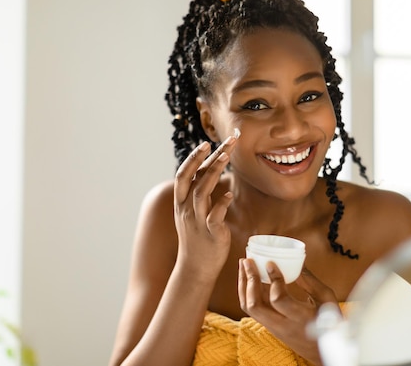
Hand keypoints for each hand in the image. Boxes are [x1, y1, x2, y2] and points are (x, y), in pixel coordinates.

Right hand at [173, 136, 236, 280]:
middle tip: (223, 142)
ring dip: (214, 172)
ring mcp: (197, 221)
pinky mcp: (211, 233)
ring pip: (202, 192)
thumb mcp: (192, 212)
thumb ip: (199, 191)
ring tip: (227, 156)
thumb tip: (209, 169)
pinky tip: (228, 194)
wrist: (195, 267)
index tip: (206, 143)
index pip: (184, 174)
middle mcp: (187, 209)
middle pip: (191, 177)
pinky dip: (221, 203)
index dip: (193, 157)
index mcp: (181, 203)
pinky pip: (214, 216)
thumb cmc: (197, 236)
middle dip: (204, 157)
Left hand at [238, 259, 338, 364]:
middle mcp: (283, 325)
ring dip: (244, 285)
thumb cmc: (329, 324)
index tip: (270, 263)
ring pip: (249, 308)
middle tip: (247, 260)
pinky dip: (248, 292)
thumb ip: (311, 282)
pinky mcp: (269, 327)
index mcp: (300, 318)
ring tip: (243, 265)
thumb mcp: (327, 300)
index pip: (278, 299)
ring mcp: (273, 328)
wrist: (322, 352)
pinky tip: (250, 278)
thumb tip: (297, 262)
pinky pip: (253, 310)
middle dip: (249, 280)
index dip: (273, 279)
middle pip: (255, 305)